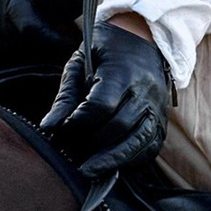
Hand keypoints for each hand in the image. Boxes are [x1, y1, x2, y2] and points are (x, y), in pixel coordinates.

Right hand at [0, 0, 74, 71]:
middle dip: (38, 48)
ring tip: (26, 42)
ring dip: (21, 55)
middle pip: (19, 46)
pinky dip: (4, 57)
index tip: (68, 47)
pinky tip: (8, 43)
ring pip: (5, 58)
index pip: (30, 27)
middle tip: (48, 43)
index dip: (50, 40)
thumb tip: (79, 5)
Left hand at [56, 17, 171, 174]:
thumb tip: (48, 128)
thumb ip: (65, 97)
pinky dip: (131, 161)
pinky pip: (150, 148)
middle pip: (120, 126)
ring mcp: (157, 108)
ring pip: (138, 141)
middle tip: (72, 155)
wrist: (144, 39)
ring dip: (112, 160)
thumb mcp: (79, 65)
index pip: (101, 105)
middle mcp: (145, 91)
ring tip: (88, 171)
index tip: (62, 130)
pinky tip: (112, 166)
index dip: (79, 122)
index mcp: (122, 72)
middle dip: (93, 145)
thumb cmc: (105, 52)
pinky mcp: (162, 121)